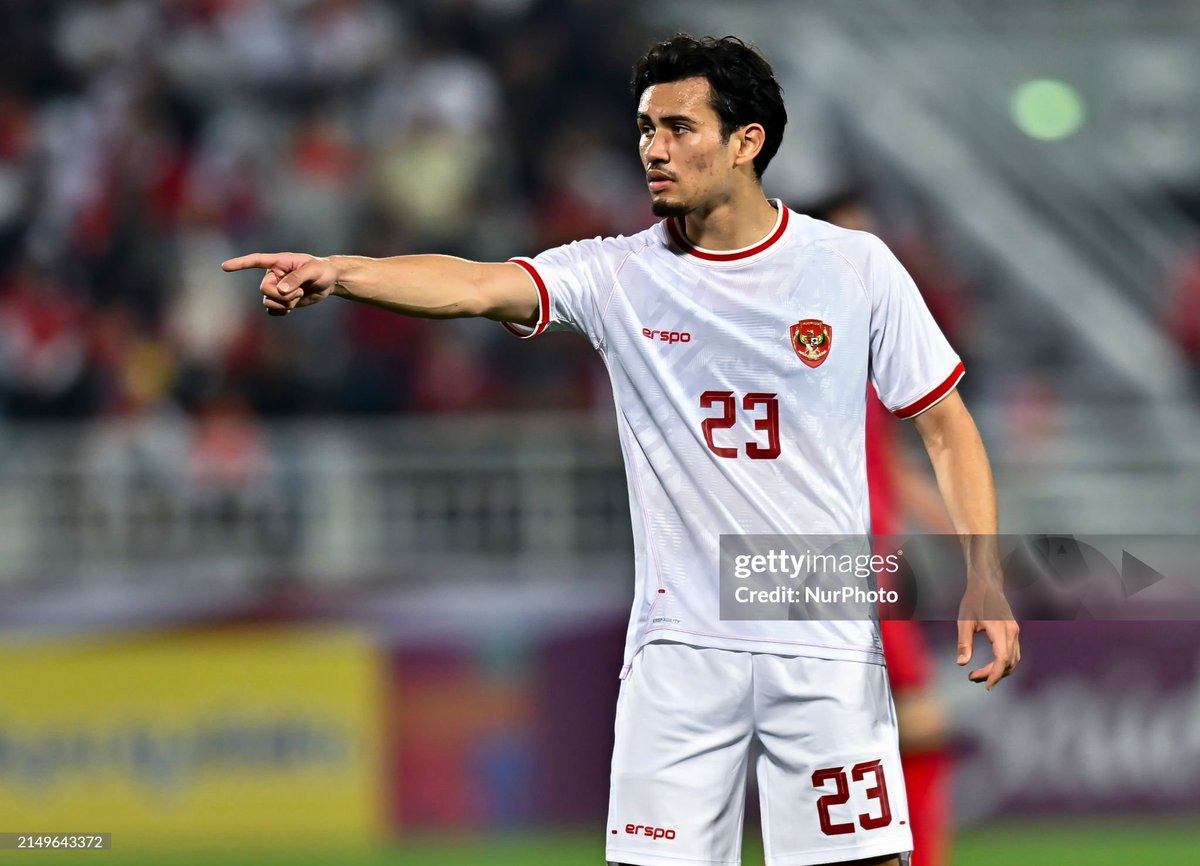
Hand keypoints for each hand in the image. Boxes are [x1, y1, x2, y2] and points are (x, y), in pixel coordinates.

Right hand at [221, 253, 339, 315]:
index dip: (240, 264)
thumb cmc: (322, 270)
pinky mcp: (281, 301)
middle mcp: (273, 275)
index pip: (255, 261)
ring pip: (267, 302)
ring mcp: (276, 288)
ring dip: (285, 303)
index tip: (224, 266)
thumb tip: (281, 290)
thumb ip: (297, 278)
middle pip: (264, 290)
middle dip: (281, 296)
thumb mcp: (313, 270)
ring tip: (299, 296)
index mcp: (278, 262)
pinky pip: (272, 311)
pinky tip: (293, 306)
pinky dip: (282, 311)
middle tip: (299, 291)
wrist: (329, 281)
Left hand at [956, 581, 1020, 689]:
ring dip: (999, 671)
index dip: (994, 675)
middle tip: (973, 678)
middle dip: (992, 674)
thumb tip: (961, 664)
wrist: (987, 585)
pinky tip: (990, 666)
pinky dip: (1004, 663)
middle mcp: (1012, 632)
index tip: (985, 685)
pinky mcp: (1014, 632)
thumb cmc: (974, 601)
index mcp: (1000, 630)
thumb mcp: (964, 622)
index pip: (1002, 659)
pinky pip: (1014, 653)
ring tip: (979, 675)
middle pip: (1008, 662)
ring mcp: (1015, 632)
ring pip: (1013, 660)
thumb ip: (964, 643)